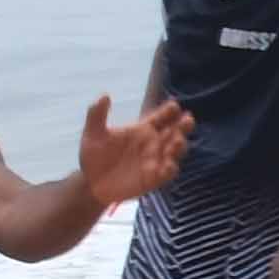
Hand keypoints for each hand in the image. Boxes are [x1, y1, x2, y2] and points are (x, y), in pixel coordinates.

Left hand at [75, 93, 190, 210]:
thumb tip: (104, 95)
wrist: (91, 183)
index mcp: (142, 129)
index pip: (161, 117)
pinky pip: (166, 173)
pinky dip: (170, 169)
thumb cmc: (93, 155)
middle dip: (183, 125)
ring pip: (175, 151)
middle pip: (174, 132)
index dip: (169, 111)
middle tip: (188, 119)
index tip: (174, 106)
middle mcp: (153, 144)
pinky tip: (168, 165)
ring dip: (179, 146)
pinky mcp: (153, 179)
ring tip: (178, 141)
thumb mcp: (93, 133)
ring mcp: (155, 161)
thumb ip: (97, 114)